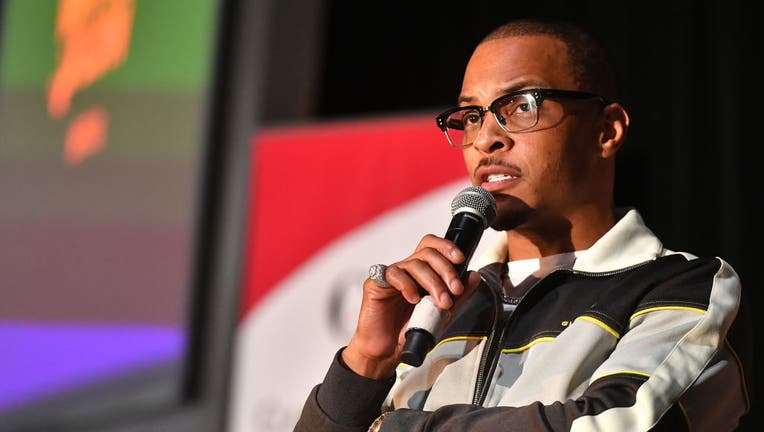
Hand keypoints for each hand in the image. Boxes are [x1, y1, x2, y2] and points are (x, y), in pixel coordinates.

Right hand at [342, 234, 481, 379]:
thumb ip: (458, 295)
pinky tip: (414, 299)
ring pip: (414, 264)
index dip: (446, 247)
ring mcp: (391, 275)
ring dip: (432, 282)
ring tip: (440, 302)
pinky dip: (407, 285)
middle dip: (446, 270)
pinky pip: (392, 274)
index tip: (461, 260)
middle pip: (427, 253)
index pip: (432, 246)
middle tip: (455, 289)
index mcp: (421, 272)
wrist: (388, 351)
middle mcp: (407, 270)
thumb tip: (473, 276)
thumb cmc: (410, 330)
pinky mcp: (376, 284)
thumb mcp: (442, 313)